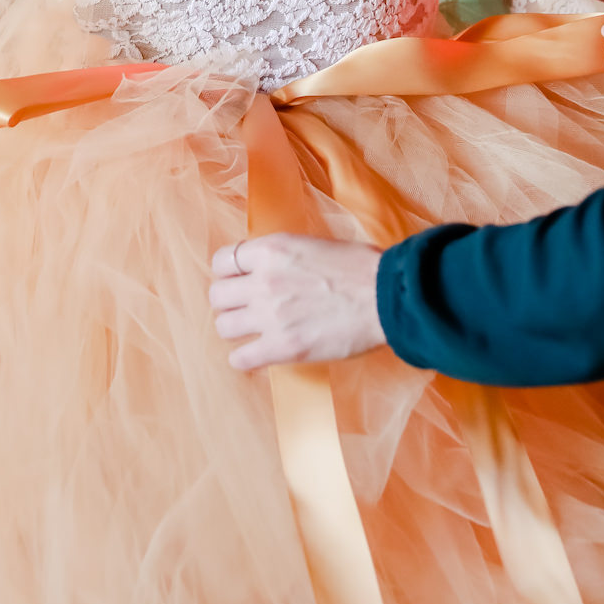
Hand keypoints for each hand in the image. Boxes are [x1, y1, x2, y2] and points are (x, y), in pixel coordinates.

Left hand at [209, 235, 384, 370]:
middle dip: (228, 303)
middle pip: (217, 296)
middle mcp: (264, 281)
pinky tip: (256, 355)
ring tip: (251, 332)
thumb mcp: (312, 244)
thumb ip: (281, 256)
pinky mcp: (283, 347)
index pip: (222, 261)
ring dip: (235, 330)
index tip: (239, 280)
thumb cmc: (360, 267)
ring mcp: (271, 315)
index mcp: (271, 250)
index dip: (229, 272)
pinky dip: (244, 359)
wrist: (386, 296)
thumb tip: (268, 267)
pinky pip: (240, 358)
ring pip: (224, 327)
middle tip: (244, 308)